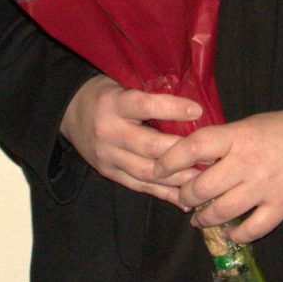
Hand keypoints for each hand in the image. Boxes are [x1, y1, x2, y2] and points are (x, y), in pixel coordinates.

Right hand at [61, 76, 203, 202]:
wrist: (71, 113)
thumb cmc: (107, 94)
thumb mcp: (123, 83)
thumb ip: (150, 92)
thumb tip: (190, 103)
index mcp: (113, 104)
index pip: (144, 105)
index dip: (171, 109)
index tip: (197, 110)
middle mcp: (109, 132)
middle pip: (149, 146)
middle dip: (182, 152)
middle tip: (211, 154)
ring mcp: (108, 156)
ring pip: (147, 172)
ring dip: (177, 178)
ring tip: (204, 180)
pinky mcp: (109, 173)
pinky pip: (139, 186)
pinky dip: (164, 194)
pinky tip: (185, 199)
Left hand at [158, 106, 282, 242]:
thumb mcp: (250, 124)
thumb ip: (224, 140)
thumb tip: (194, 156)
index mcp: (237, 136)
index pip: (193, 147)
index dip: (170, 160)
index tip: (158, 168)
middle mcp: (246, 162)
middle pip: (202, 186)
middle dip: (186, 196)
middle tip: (184, 198)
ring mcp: (264, 187)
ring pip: (221, 211)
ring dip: (204, 218)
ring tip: (200, 218)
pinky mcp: (281, 206)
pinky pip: (251, 229)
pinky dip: (236, 234)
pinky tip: (230, 232)